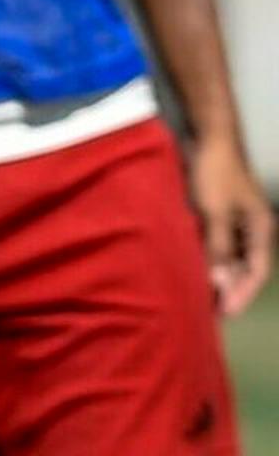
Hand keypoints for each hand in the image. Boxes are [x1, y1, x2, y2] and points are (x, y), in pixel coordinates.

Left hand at [189, 137, 271, 316]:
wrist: (210, 140)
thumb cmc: (216, 174)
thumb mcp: (215, 211)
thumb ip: (218, 246)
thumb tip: (219, 281)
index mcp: (261, 228)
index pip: (257, 270)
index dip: (242, 293)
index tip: (225, 313)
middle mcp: (253, 229)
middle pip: (246, 268)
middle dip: (230, 290)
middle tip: (210, 314)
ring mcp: (238, 224)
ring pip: (232, 259)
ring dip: (220, 278)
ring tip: (201, 300)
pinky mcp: (221, 218)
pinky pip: (219, 247)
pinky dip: (211, 262)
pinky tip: (195, 274)